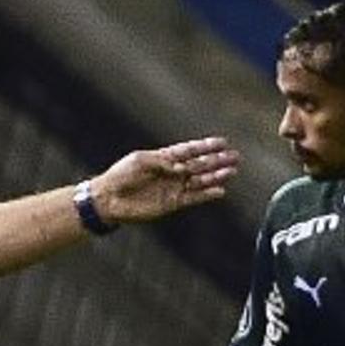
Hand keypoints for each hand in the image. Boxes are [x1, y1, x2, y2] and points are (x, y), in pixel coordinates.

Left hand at [89, 137, 239, 224]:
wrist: (109, 200)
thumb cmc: (121, 175)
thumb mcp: (140, 160)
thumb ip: (163, 161)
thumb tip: (181, 166)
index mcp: (164, 157)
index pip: (189, 150)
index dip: (206, 146)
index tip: (222, 142)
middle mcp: (171, 172)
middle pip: (200, 165)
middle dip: (217, 160)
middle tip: (235, 157)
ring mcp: (173, 188)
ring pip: (200, 181)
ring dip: (216, 176)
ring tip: (232, 171)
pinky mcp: (172, 203)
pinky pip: (194, 198)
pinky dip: (207, 194)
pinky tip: (220, 190)